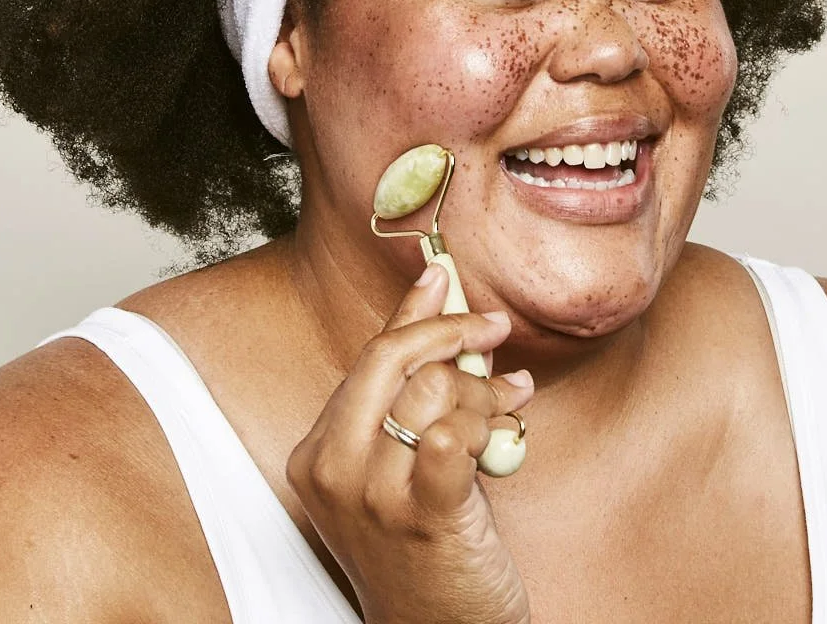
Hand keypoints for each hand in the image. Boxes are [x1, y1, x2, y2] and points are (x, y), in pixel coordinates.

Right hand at [287, 263, 535, 623]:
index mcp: (316, 454)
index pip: (365, 360)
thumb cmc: (423, 550)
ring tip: (510, 399)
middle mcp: (333, 470)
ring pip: (432, 391)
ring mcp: (374, 497)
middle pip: (388, 360)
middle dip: (448, 330)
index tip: (442, 277)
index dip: (411, 313)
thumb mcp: (399, 468)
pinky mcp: (423, 518)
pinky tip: (508, 423)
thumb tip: (446, 314)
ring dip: (484, 386)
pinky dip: (485, 421)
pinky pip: (454, 437)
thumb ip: (412, 399)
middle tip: (492, 325)